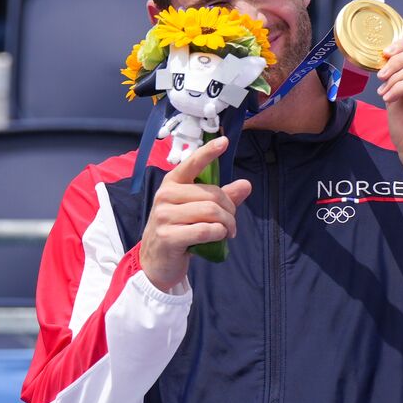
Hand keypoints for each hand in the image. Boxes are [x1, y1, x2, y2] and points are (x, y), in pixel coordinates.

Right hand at [139, 136, 251, 291]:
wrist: (157, 261)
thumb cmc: (179, 230)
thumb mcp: (198, 211)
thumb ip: (222, 197)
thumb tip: (245, 184)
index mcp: (172, 183)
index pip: (192, 163)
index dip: (209, 152)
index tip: (224, 141)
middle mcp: (165, 196)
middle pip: (212, 195)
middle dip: (230, 210)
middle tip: (231, 223)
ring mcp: (164, 216)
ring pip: (211, 212)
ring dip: (227, 224)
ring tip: (227, 232)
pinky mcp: (168, 236)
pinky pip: (205, 230)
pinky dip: (218, 234)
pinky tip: (218, 238)